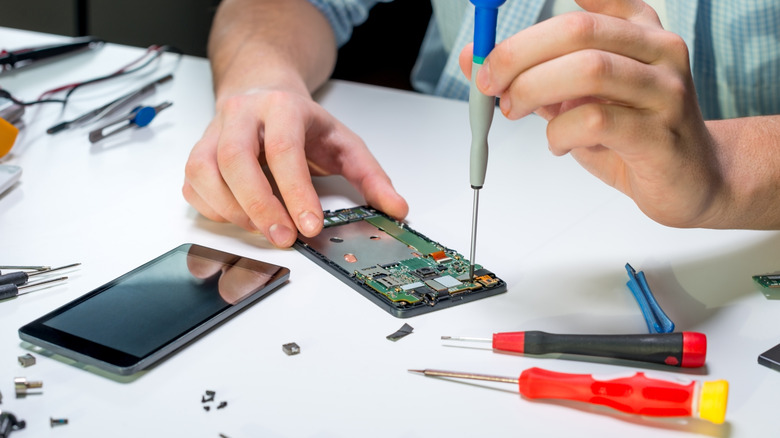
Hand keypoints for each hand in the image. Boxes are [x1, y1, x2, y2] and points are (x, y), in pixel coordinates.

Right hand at [183, 87, 407, 246]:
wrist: (264, 92)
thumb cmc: (302, 122)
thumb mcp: (344, 142)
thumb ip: (372, 176)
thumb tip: (396, 208)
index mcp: (282, 107)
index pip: (284, 151)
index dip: (296, 193)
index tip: (310, 227)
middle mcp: (242, 115)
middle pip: (236, 160)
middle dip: (259, 207)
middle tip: (283, 238)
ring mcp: (214, 132)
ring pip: (205, 172)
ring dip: (233, 211)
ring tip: (264, 231)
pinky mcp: (198, 152)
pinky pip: (193, 184)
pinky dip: (213, 209)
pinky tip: (240, 218)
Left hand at [460, 0, 726, 227]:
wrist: (693, 179)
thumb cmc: (631, 132)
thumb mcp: (575, 95)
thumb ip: (532, 74)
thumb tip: (472, 59)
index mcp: (638, 28)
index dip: (542, 7)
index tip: (498, 20)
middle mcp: (658, 50)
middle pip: (578, 29)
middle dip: (519, 53)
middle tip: (491, 80)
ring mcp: (665, 90)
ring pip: (589, 70)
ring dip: (535, 90)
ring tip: (516, 110)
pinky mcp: (660, 134)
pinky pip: (596, 121)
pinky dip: (560, 133)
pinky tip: (559, 144)